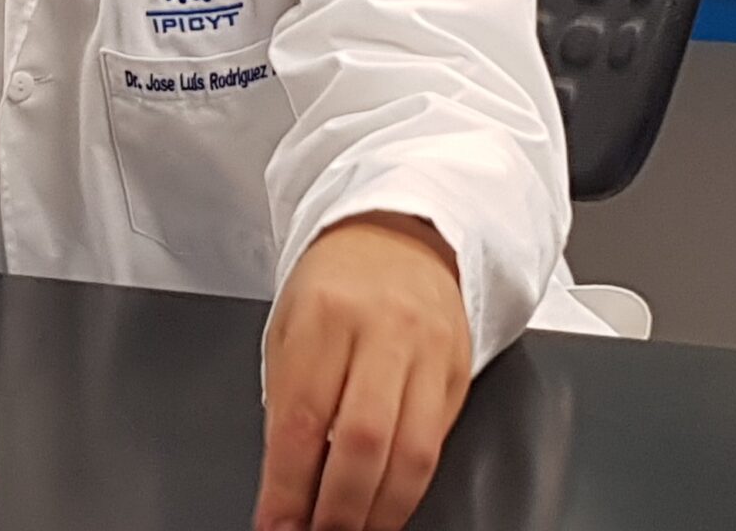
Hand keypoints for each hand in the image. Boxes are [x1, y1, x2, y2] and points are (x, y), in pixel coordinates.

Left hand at [257, 213, 471, 530]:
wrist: (402, 234)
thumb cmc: (334, 285)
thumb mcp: (289, 328)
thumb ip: (288, 402)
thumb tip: (285, 486)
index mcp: (325, 315)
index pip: (302, 418)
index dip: (287, 486)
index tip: (275, 524)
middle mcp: (382, 331)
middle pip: (363, 440)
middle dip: (338, 509)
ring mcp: (429, 351)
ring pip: (412, 451)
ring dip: (380, 511)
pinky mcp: (460, 371)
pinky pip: (437, 444)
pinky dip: (410, 488)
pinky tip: (386, 507)